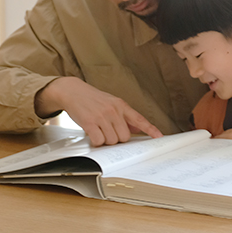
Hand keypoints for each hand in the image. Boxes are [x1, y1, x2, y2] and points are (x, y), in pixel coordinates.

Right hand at [35, 77, 161, 145]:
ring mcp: (102, 116)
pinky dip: (96, 141)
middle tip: (108, 131)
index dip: (150, 129)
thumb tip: (137, 128)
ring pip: (112, 140)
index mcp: (121, 105)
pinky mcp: (90, 122)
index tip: (159, 137)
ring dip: (105, 140)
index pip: (139, 119)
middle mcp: (113, 110)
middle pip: (125, 136)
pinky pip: (99, 140)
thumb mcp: (111, 103)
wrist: (72, 91)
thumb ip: (124, 116)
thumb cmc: (92, 99)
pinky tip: (92, 134)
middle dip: (117, 138)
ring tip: (99, 130)